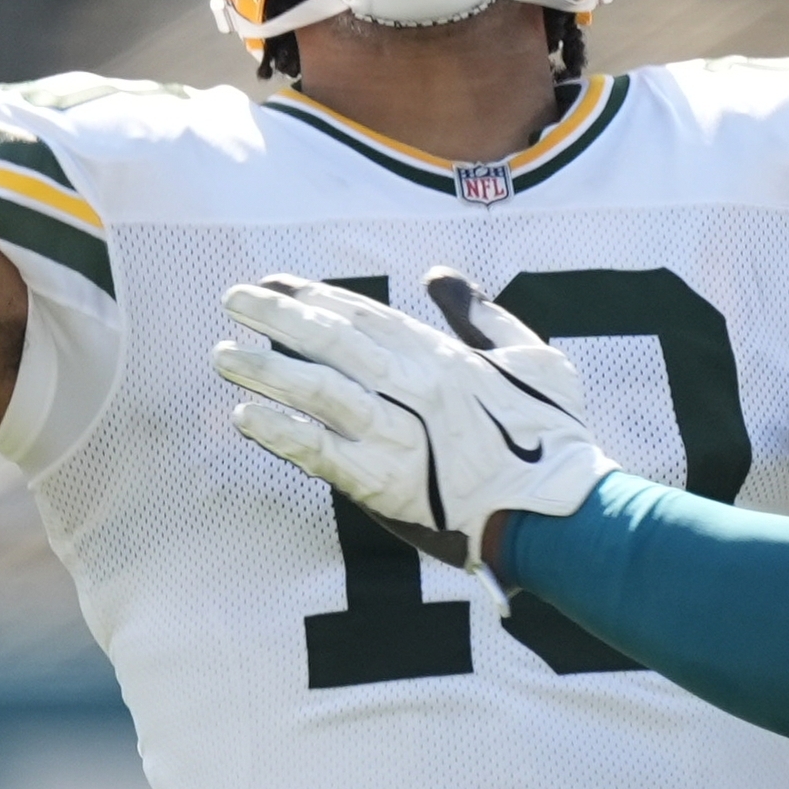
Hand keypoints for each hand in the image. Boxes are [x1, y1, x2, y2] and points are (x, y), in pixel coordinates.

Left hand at [215, 269, 616, 569]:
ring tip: (224, 356)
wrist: (564, 512)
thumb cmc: (554, 437)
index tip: (275, 282)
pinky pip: (323, 452)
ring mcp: (398, 434)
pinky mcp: (387, 483)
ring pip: (319, 390)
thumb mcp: (535, 356)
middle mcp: (414, 387)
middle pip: (331, 341)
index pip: (364, 315)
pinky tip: (247, 417)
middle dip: (277, 317)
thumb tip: (441, 277)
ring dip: (267, 370)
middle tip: (232, 299)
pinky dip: (283, 434)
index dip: (314, 295)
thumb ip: (483, 314)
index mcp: (444, 356)